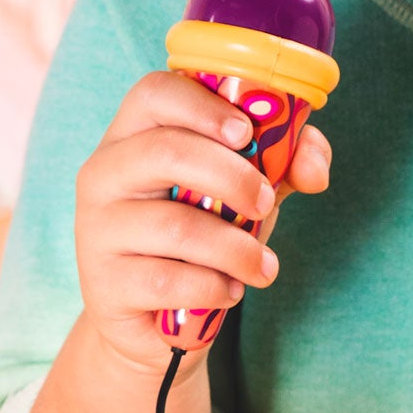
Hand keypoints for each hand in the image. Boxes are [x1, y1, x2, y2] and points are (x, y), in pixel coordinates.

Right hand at [72, 71, 331, 373]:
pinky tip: (228, 291)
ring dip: (238, 249)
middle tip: (265, 202)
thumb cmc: (204, 232)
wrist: (157, 319)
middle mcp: (105, 173)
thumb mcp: (246, 188)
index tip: (247, 133)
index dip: (204, 105)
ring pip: (176, 225)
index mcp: (135, 134)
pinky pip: (170, 280)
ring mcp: (97, 229)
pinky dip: (215, 287)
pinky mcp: (104, 284)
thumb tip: (314, 169)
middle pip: (167, 151)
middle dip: (233, 177)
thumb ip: (288, 162)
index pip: (154, 92)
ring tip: (263, 266)